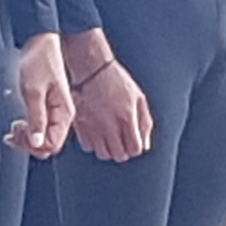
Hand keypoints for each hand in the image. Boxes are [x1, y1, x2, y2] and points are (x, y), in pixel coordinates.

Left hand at [11, 31, 73, 158]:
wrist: (40, 44)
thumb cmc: (39, 61)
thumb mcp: (33, 91)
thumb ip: (36, 118)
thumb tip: (36, 143)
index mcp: (64, 113)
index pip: (53, 144)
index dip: (33, 146)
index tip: (18, 135)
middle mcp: (63, 116)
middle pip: (48, 146)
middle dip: (29, 144)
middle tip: (12, 133)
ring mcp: (55, 113)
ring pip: (43, 139)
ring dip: (27, 138)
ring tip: (14, 129)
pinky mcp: (48, 109)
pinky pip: (40, 128)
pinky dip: (28, 131)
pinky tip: (18, 125)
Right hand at [64, 29, 152, 163]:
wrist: (91, 70)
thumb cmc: (117, 81)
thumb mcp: (139, 98)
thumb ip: (145, 123)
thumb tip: (145, 145)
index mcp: (127, 119)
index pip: (135, 150)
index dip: (136, 147)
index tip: (133, 141)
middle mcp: (110, 126)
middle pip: (119, 155)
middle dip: (124, 150)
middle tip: (122, 140)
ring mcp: (93, 127)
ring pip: (103, 154)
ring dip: (109, 149)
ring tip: (110, 137)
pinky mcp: (80, 126)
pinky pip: (89, 147)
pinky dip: (94, 144)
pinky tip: (97, 133)